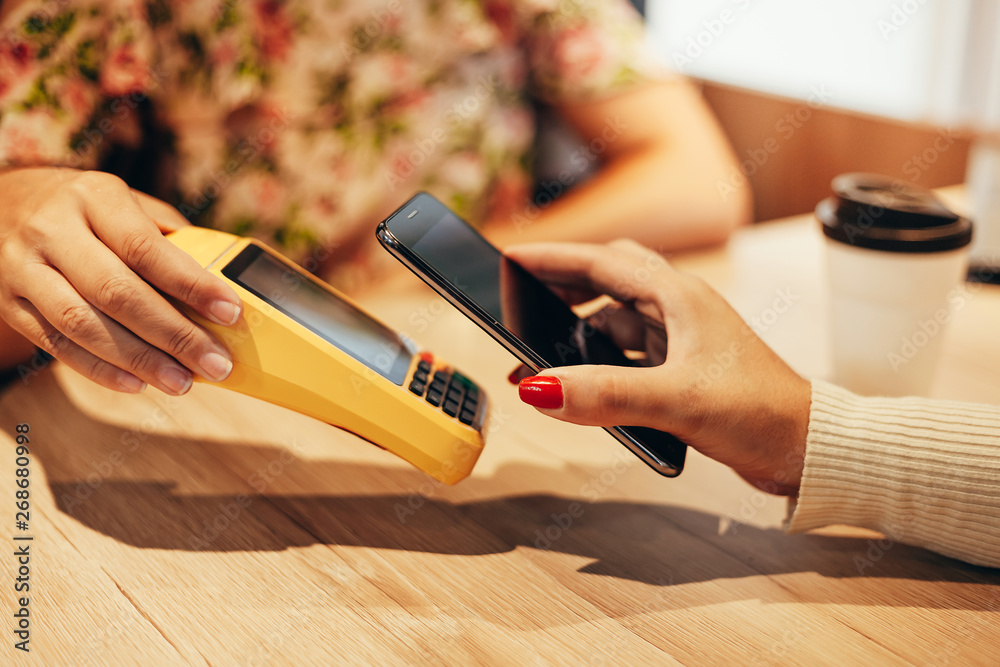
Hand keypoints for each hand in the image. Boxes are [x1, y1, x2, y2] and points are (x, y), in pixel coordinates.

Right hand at [0, 168, 241, 394]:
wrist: (3, 203)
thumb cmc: (91, 210)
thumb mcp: (128, 203)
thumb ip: (172, 238)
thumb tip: (226, 285)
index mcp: (94, 197)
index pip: (146, 248)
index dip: (191, 284)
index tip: (230, 312)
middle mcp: (52, 229)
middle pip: (116, 292)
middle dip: (173, 334)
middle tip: (216, 363)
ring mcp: (22, 267)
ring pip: (82, 324)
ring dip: (139, 360)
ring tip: (182, 382)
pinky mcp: (8, 302)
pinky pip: (55, 344)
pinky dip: (99, 369)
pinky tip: (138, 383)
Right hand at [506, 240, 810, 494]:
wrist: (810, 448)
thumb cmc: (761, 413)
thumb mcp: (677, 400)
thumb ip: (605, 394)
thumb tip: (538, 387)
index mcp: (679, 297)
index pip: (601, 262)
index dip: (552, 258)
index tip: (510, 258)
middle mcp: (679, 309)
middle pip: (607, 281)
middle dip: (561, 290)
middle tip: (521, 307)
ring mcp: (683, 338)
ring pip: (615, 321)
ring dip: (577, 335)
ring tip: (539, 361)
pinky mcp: (684, 369)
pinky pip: (629, 353)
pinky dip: (600, 363)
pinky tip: (584, 386)